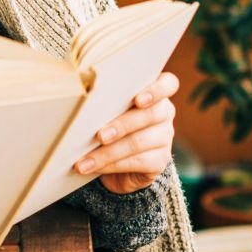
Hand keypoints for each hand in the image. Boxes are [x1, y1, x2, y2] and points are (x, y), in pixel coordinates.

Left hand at [75, 72, 178, 194]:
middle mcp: (165, 113)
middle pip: (150, 115)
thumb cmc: (112, 126)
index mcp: (155, 93)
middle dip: (121, 125)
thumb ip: (107, 104)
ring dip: (107, 152)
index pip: (168, 84)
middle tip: (99, 136)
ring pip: (138, 142)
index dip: (156, 90)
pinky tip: (94, 167)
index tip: (138, 100)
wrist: (121, 165)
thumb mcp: (110, 111)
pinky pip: (137, 162)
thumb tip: (83, 109)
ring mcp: (165, 137)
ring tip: (85, 160)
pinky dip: (111, 165)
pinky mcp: (160, 160)